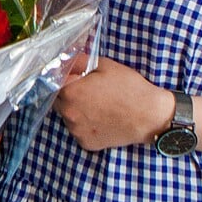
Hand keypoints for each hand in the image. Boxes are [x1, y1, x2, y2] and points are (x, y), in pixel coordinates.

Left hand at [55, 57, 173, 151]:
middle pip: (58, 100)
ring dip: (76, 110)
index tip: (74, 78)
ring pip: (68, 117)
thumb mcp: (105, 65)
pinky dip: (85, 125)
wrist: (148, 116)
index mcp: (70, 92)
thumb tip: (65, 59)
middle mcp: (68, 114)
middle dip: (68, 94)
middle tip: (89, 91)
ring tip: (98, 106)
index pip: (53, 82)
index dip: (64, 78)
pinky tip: (101, 119)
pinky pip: (79, 131)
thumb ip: (79, 61)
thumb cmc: (129, 88)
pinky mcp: (85, 143)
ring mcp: (76, 130)